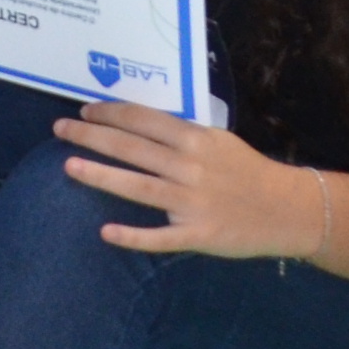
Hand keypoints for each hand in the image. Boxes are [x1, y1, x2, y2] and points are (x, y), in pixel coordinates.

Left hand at [56, 101, 339, 258]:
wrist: (288, 209)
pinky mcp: (198, 234)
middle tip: (59, 128)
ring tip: (68, 166)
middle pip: (131, 148)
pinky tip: (106, 232)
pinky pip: (160, 237)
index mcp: (195, 139)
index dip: (110, 113)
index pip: (142, 120)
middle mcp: (190, 167)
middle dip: (91, 136)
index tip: (84, 111)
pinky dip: (133, 235)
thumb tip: (138, 122)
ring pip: (138, 187)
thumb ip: (181, 133)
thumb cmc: (248, 171)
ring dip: (101, 176)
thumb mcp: (218, 140)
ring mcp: (192, 202)